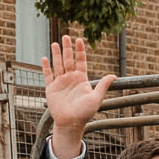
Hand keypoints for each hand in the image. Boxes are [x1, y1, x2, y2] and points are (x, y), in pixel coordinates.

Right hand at [42, 33, 110, 158]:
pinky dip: (46, 67)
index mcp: (81, 79)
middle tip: (66, 36)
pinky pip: (48, 75)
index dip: (80, 50)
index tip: (79, 39)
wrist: (71, 123)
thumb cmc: (85, 112)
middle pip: (68, 60)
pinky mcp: (51, 89)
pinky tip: (44, 58)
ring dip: (57, 54)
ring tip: (55, 43)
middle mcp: (71, 78)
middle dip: (67, 48)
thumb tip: (114, 76)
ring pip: (58, 65)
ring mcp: (60, 83)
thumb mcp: (96, 98)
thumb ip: (103, 86)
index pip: (80, 61)